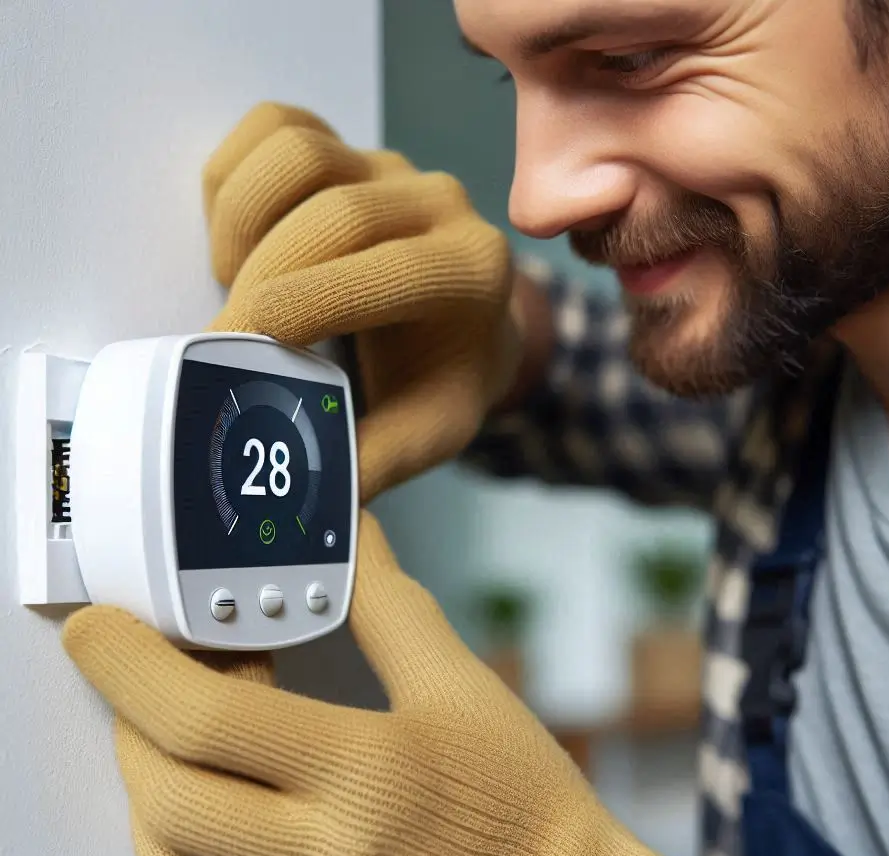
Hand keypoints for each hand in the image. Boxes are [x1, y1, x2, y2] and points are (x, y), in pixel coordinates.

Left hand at [62, 511, 773, 855]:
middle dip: (129, 722)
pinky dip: (184, 847)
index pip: (210, 720)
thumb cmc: (520, 800)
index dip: (132, 666)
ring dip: (148, 787)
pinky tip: (218, 803)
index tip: (97, 627)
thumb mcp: (464, 688)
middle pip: (166, 795)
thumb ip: (391, 607)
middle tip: (148, 674)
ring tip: (185, 737)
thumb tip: (350, 541)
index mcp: (367, 774)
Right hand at [201, 102, 517, 503]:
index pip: (389, 270)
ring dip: (245, 222)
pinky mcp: (347, 147)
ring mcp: (391, 166)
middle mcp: (439, 204)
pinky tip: (243, 241)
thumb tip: (309, 505)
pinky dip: (236, 180)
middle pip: (334, 210)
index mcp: (473, 270)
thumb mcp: (429, 431)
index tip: (242, 347)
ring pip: (300, 154)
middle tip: (227, 341)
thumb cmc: (443, 376)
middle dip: (263, 278)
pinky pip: (274, 128)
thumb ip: (374, 463)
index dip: (307, 303)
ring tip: (240, 286)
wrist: (465, 323)